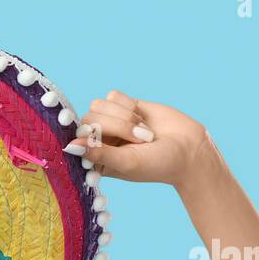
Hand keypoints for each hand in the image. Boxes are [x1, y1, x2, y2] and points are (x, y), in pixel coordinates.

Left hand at [66, 90, 214, 187]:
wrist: (188, 147)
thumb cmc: (157, 163)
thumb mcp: (127, 163)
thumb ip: (99, 153)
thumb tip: (70, 145)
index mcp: (94, 159)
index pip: (77, 140)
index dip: (87, 136)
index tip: (100, 140)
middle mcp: (98, 140)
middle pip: (89, 119)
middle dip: (117, 126)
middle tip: (141, 139)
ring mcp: (110, 122)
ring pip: (99, 105)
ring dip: (124, 117)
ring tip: (144, 132)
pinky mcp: (123, 106)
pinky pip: (113, 96)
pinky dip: (129, 106)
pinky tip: (142, 118)